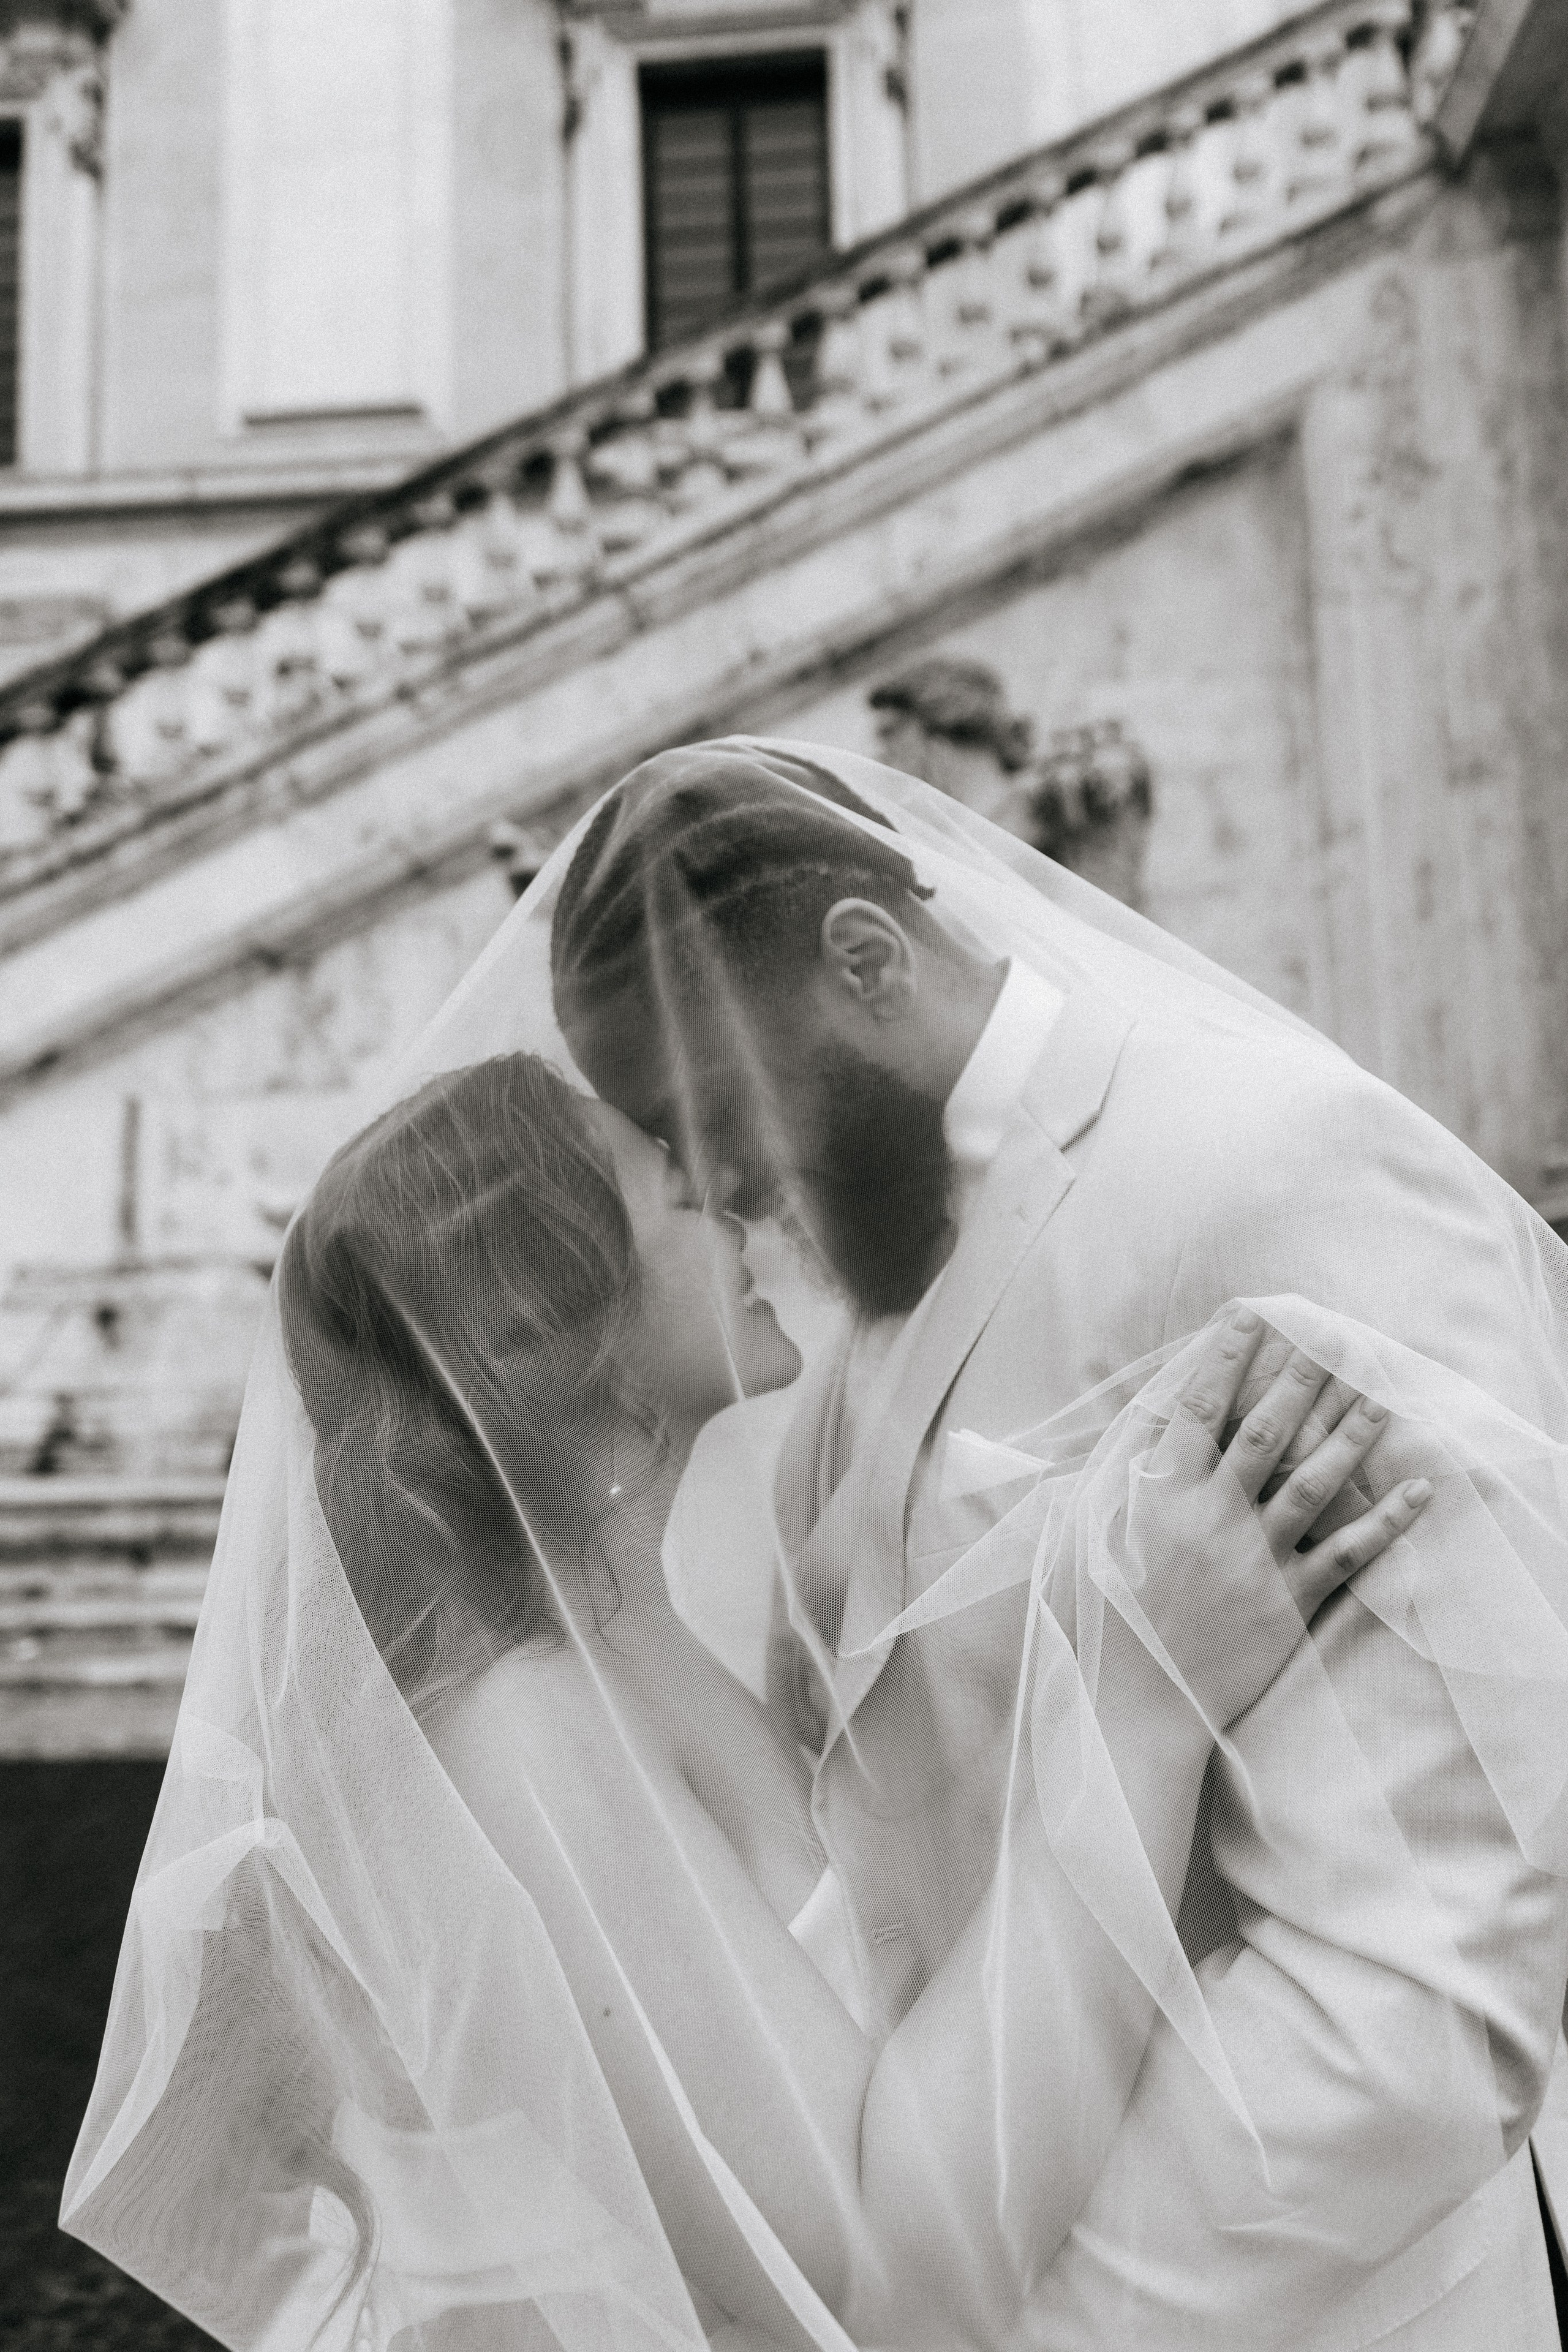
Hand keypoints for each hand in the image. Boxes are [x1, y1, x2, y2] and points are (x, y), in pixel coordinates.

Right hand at [1131, 1308, 1432, 1729]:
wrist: (1134, 1707)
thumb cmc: (1103, 1620)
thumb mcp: (1089, 1534)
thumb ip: (1118, 1475)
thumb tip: (1146, 1421)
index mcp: (1160, 1496)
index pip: (1199, 1409)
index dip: (1225, 1358)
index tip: (1249, 1317)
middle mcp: (1213, 1517)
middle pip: (1266, 1431)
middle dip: (1300, 1377)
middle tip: (1332, 1338)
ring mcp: (1255, 1558)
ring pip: (1315, 1480)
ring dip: (1352, 1434)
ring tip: (1380, 1394)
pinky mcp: (1290, 1602)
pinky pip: (1349, 1552)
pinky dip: (1387, 1521)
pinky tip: (1419, 1491)